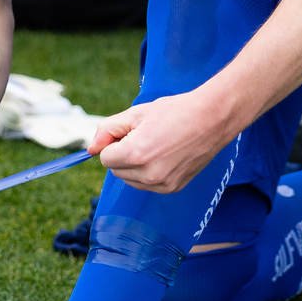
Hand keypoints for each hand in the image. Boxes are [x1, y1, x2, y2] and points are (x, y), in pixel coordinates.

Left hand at [92, 89, 240, 193]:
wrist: (212, 119)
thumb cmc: (175, 111)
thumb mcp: (136, 114)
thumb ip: (108, 130)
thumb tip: (89, 149)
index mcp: (135, 154)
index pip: (105, 158)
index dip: (114, 143)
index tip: (130, 132)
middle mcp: (147, 174)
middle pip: (116, 171)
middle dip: (123, 154)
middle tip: (145, 135)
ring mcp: (161, 184)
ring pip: (130, 180)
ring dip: (134, 165)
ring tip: (157, 144)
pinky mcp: (173, 188)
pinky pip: (147, 184)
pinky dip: (148, 172)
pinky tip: (165, 155)